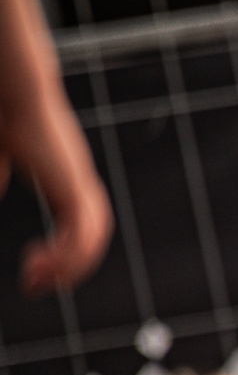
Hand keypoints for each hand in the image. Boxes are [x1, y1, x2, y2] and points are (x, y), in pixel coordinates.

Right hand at [2, 91, 111, 294]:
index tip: (31, 272)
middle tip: (35, 284)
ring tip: (36, 279)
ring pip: (91, 238)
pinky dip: (65, 256)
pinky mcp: (72, 186)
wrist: (12, 90)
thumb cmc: (1, 114)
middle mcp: (78, 182)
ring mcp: (78, 183)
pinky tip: (38, 264)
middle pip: (92, 235)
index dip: (63, 250)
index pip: (79, 223)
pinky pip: (79, 235)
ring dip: (68, 266)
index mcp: (63, 177)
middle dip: (70, 266)